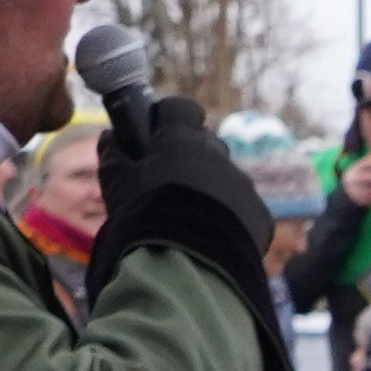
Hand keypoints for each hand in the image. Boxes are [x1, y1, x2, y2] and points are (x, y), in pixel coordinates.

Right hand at [105, 89, 280, 276]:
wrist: (187, 262)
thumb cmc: (145, 214)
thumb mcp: (116, 183)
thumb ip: (113, 154)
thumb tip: (111, 137)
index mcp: (183, 137)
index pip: (180, 107)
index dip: (166, 117)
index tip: (153, 133)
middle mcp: (219, 154)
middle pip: (204, 144)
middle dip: (187, 157)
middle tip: (166, 184)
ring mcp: (243, 184)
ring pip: (224, 177)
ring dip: (209, 190)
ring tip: (187, 219)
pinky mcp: (260, 215)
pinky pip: (242, 208)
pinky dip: (228, 218)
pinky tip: (211, 239)